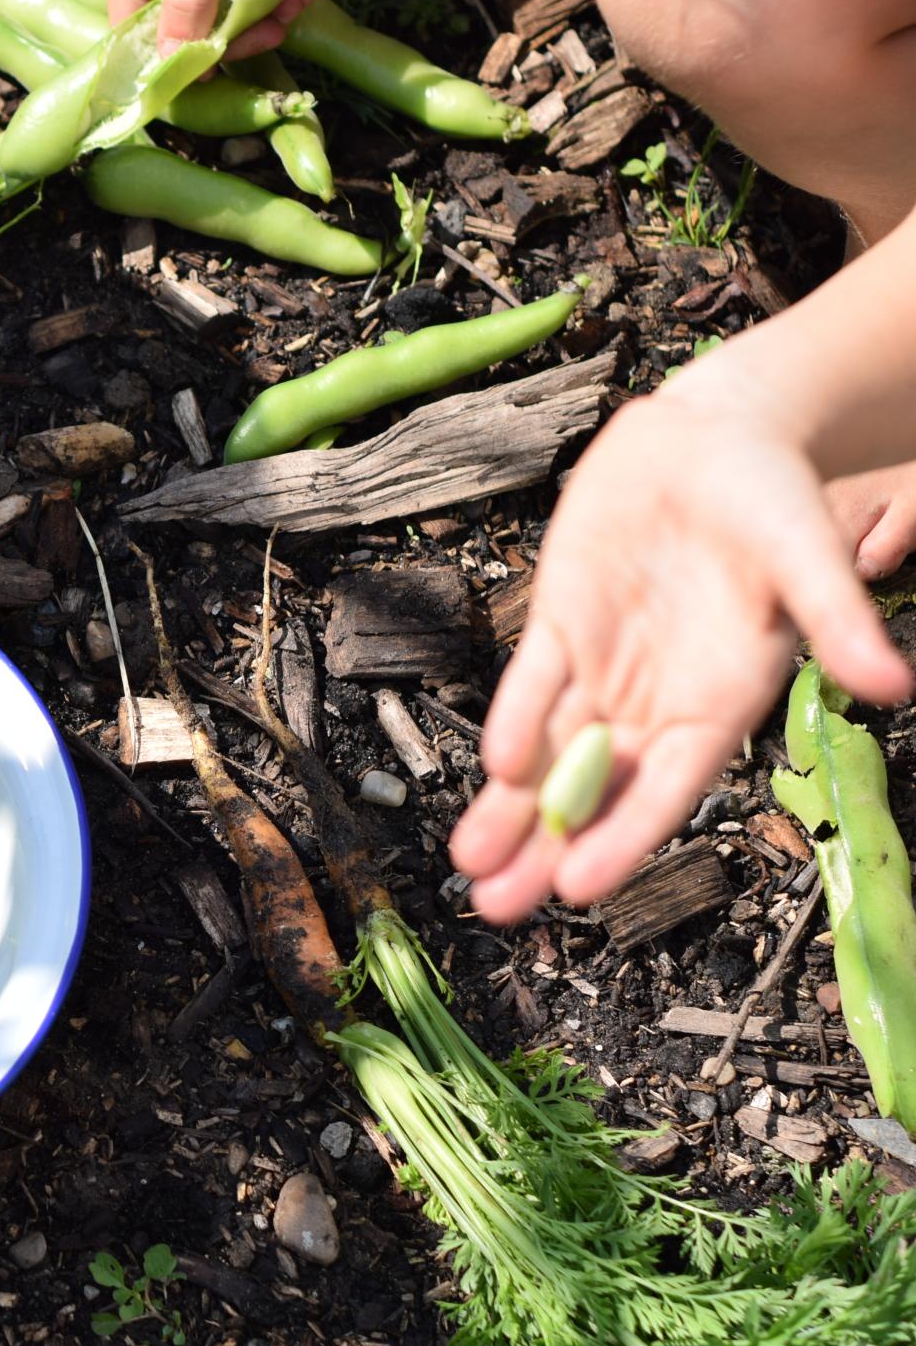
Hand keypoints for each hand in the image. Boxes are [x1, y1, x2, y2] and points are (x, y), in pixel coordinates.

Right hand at [106, 0, 314, 54]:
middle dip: (234, 35)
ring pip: (222, 10)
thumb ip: (189, 4)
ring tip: (296, 5)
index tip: (216, 74)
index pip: (137, 40)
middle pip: (184, 30)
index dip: (172, 65)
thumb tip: (170, 67)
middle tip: (273, 33)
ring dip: (262, 15)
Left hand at [449, 384, 912, 923]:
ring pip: (550, 756)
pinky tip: (490, 772)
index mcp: (721, 700)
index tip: (581, 888)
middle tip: (499, 908)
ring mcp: (604, 667)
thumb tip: (895, 683)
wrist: (714, 437)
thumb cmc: (773, 498)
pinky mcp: (560, 627)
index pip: (668, 788)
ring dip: (510, 812)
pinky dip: (510, 726)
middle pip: (595, 792)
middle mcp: (656, 700)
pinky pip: (531, 686)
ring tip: (471, 868)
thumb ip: (839, 621)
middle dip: (545, 850)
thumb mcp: (810, 554)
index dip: (624, 839)